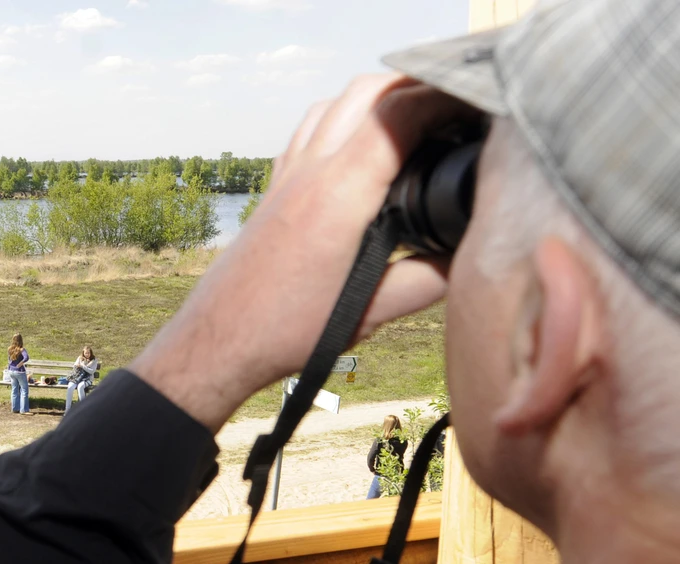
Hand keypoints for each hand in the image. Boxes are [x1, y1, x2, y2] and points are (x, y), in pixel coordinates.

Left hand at [129, 74, 477, 431]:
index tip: (482, 106)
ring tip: (419, 117)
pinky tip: (362, 141)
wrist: (218, 340)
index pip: (398, 115)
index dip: (445, 98)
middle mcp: (311, 171)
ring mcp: (288, 174)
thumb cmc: (287, 330)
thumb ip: (432, 280)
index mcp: (339, 194)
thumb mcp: (373, 312)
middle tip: (458, 106)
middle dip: (417, 86)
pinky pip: (310, 128)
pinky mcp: (275, 185)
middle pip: (367, 91)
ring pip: (336, 103)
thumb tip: (474, 253)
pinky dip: (343, 116)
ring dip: (378, 97)